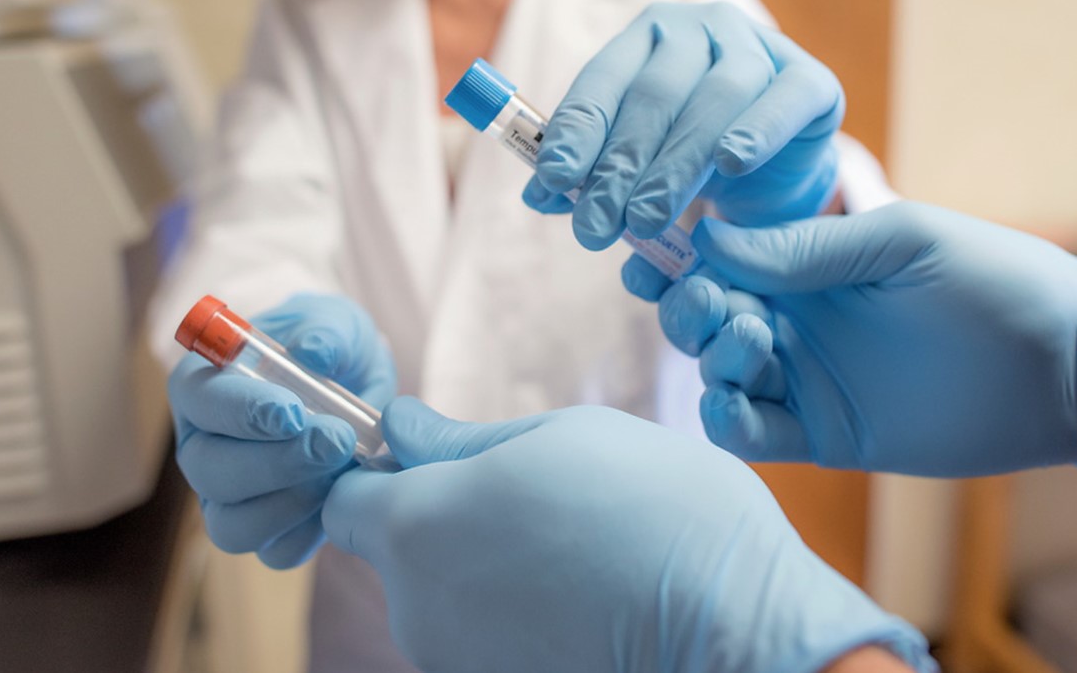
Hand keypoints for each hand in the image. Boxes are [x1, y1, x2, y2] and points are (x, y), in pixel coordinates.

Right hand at [168, 292, 395, 566]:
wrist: (355, 384)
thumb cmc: (329, 346)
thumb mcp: (334, 322)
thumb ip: (326, 330)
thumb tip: (315, 353)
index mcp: (204, 387)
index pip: (198, 400)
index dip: (239, 411)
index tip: (290, 411)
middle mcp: (204, 447)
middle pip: (210, 471)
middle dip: (275, 461)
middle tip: (336, 441)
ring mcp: (228, 497)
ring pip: (232, 525)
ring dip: (290, 503)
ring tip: (342, 470)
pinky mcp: (265, 531)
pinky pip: (276, 552)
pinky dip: (311, 532)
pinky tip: (343, 497)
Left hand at [322, 399, 932, 672]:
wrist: (734, 624)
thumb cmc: (653, 508)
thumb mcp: (560, 437)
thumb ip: (460, 440)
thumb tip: (398, 427)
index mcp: (419, 523)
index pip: (343, 500)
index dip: (378, 471)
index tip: (431, 457)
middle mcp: (416, 604)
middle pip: (393, 551)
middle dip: (440, 519)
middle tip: (527, 494)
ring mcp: (454, 659)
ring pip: (440, 597)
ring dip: (480, 567)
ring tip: (567, 545)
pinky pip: (481, 639)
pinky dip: (513, 616)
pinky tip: (578, 594)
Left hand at [523, 2, 842, 249]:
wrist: (776, 164)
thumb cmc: (691, 155)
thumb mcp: (635, 165)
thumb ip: (588, 174)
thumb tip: (538, 194)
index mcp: (645, 37)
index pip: (602, 80)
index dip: (576, 130)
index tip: (554, 181)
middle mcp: (700, 28)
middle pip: (654, 96)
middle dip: (619, 167)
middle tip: (595, 227)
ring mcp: (759, 46)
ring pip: (714, 100)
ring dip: (675, 165)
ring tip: (645, 221)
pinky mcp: (810, 79)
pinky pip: (783, 101)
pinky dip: (756, 131)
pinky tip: (731, 163)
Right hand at [658, 202, 1076, 479]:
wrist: (1068, 366)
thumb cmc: (995, 279)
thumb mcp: (901, 244)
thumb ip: (810, 246)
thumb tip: (712, 236)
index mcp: (810, 259)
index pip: (721, 254)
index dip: (677, 254)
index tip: (648, 255)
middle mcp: (798, 315)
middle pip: (706, 314)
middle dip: (690, 308)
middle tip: (714, 304)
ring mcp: (808, 375)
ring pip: (720, 371)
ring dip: (711, 357)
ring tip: (751, 343)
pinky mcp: (824, 433)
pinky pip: (753, 432)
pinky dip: (727, 420)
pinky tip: (732, 403)